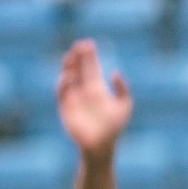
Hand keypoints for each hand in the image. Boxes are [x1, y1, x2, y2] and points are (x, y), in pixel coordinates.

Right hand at [55, 37, 135, 151]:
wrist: (102, 145)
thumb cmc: (114, 127)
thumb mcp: (125, 106)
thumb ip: (123, 89)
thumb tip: (115, 72)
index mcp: (97, 87)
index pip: (91, 67)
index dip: (90, 55)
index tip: (89, 43)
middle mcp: (84, 90)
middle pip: (79, 68)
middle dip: (78, 56)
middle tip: (79, 45)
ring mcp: (74, 97)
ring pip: (68, 77)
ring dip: (69, 66)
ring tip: (72, 56)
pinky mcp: (65, 107)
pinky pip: (62, 92)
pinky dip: (64, 83)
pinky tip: (69, 75)